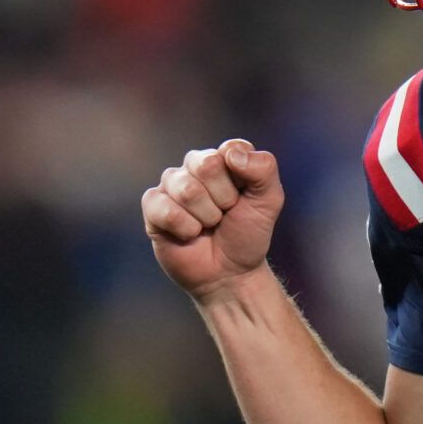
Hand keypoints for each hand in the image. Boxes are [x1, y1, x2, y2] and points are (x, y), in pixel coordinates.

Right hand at [143, 138, 283, 299]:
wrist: (230, 273)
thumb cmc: (248, 234)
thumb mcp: (269, 200)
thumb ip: (263, 168)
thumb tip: (229, 153)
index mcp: (224, 157)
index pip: (230, 150)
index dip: (241, 181)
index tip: (244, 199)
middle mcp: (195, 165)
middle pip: (206, 165)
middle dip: (224, 199)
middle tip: (225, 214)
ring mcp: (171, 184)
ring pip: (187, 189)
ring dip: (206, 217)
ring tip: (208, 225)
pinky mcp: (153, 206)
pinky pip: (165, 209)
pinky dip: (186, 228)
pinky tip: (190, 234)